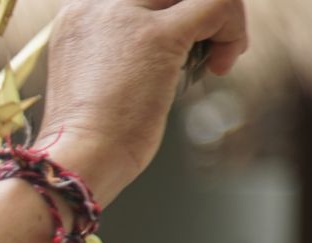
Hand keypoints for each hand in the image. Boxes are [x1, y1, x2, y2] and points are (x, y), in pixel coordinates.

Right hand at [37, 0, 249, 200]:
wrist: (79, 159)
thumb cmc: (91, 136)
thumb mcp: (101, 76)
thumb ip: (127, 49)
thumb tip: (172, 45)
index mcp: (79, 12)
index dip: (172, 11)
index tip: (183, 44)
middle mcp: (96, 3)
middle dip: (198, 12)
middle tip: (206, 48)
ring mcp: (125, 16)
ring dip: (221, 16)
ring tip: (215, 58)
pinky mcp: (158, 35)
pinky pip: (218, 3)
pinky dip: (232, 29)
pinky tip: (221, 66)